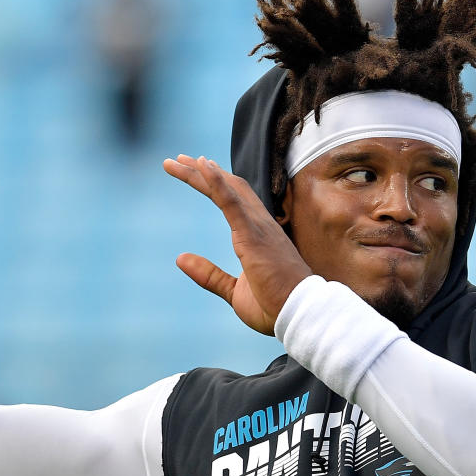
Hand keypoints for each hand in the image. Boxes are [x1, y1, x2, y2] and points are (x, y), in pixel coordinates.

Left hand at [164, 155, 311, 335]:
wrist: (299, 315)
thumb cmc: (273, 306)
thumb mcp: (232, 291)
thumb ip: (208, 274)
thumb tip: (180, 259)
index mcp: (257, 236)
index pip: (233, 200)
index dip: (213, 184)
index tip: (192, 170)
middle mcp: (260, 225)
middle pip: (228, 188)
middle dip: (201, 172)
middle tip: (176, 160)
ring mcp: (258, 227)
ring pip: (227, 189)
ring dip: (201, 173)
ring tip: (176, 161)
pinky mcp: (253, 235)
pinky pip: (231, 202)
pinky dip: (216, 182)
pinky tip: (202, 166)